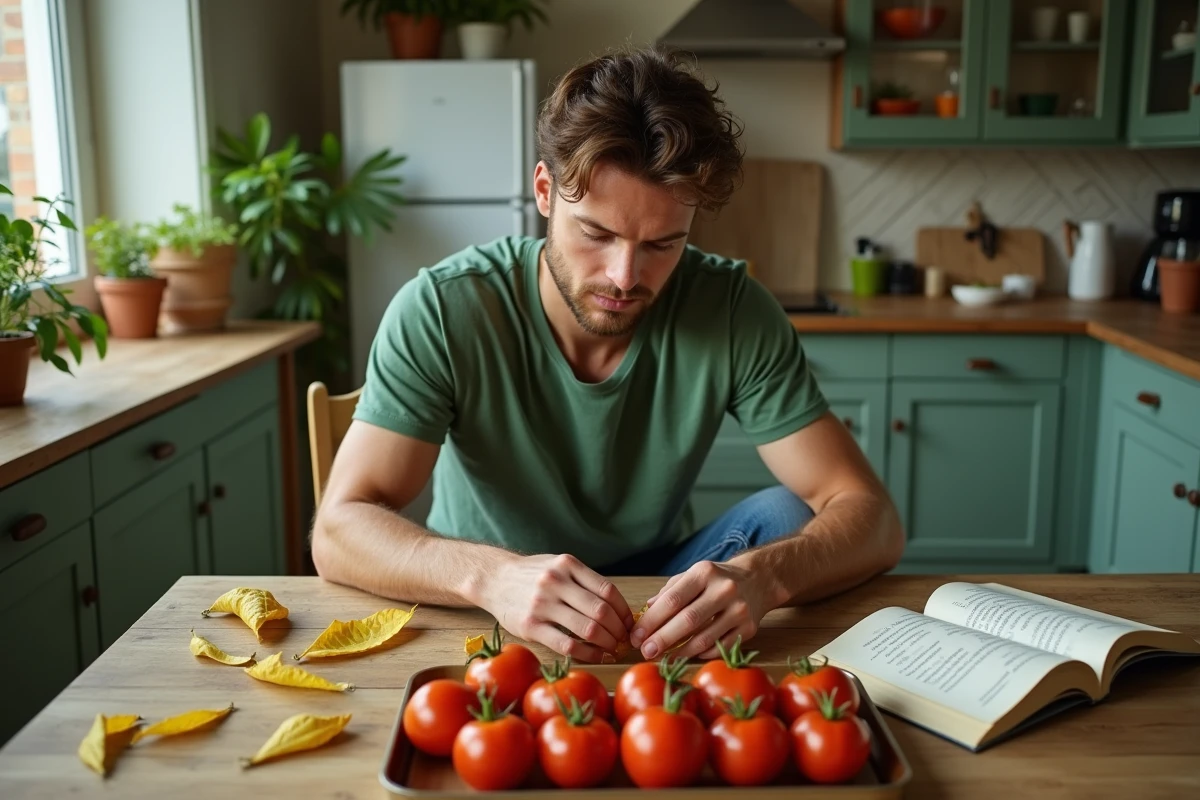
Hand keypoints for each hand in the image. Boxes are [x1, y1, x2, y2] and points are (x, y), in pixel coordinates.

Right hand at [479, 553, 635, 663]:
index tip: (630, 623)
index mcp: (567, 565)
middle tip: (624, 640)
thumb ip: (583, 580)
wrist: (493, 579)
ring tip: (613, 649)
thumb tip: (617, 606)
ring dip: (606, 643)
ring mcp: (542, 605)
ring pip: (587, 629)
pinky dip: (588, 653)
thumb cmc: (531, 575)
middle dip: (618, 630)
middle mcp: (556, 582)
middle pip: (601, 611)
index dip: (624, 611)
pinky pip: (567, 645)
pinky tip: (596, 656)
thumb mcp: (558, 565)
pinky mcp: (531, 627)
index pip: (608, 590)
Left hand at [629, 560, 772, 660]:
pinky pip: (720, 648)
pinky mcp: (749, 628)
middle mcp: (724, 589)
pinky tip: (688, 655)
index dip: (652, 621)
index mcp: (704, 573)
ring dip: (679, 652)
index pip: (673, 600)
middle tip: (646, 651)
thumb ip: (670, 591)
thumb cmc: (717, 579)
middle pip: (687, 621)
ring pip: (704, 639)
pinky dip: (701, 654)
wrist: (759, 579)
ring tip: (663, 658)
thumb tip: (646, 609)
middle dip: (662, 639)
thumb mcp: (693, 575)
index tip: (636, 636)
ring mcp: (739, 610)